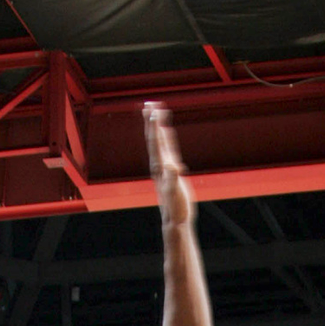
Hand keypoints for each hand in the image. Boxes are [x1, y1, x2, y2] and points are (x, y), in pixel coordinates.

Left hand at [145, 102, 191, 225]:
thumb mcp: (175, 194)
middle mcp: (159, 165)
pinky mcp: (170, 170)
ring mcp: (164, 167)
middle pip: (153, 139)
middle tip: (149, 104)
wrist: (175, 221)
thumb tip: (172, 167)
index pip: (156, 143)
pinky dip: (165, 137)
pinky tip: (165, 129)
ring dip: (157, 126)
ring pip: (159, 142)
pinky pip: (167, 149)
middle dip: (151, 121)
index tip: (153, 111)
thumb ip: (173, 179)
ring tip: (154, 110)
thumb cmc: (176, 210)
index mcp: (160, 167)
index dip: (155, 127)